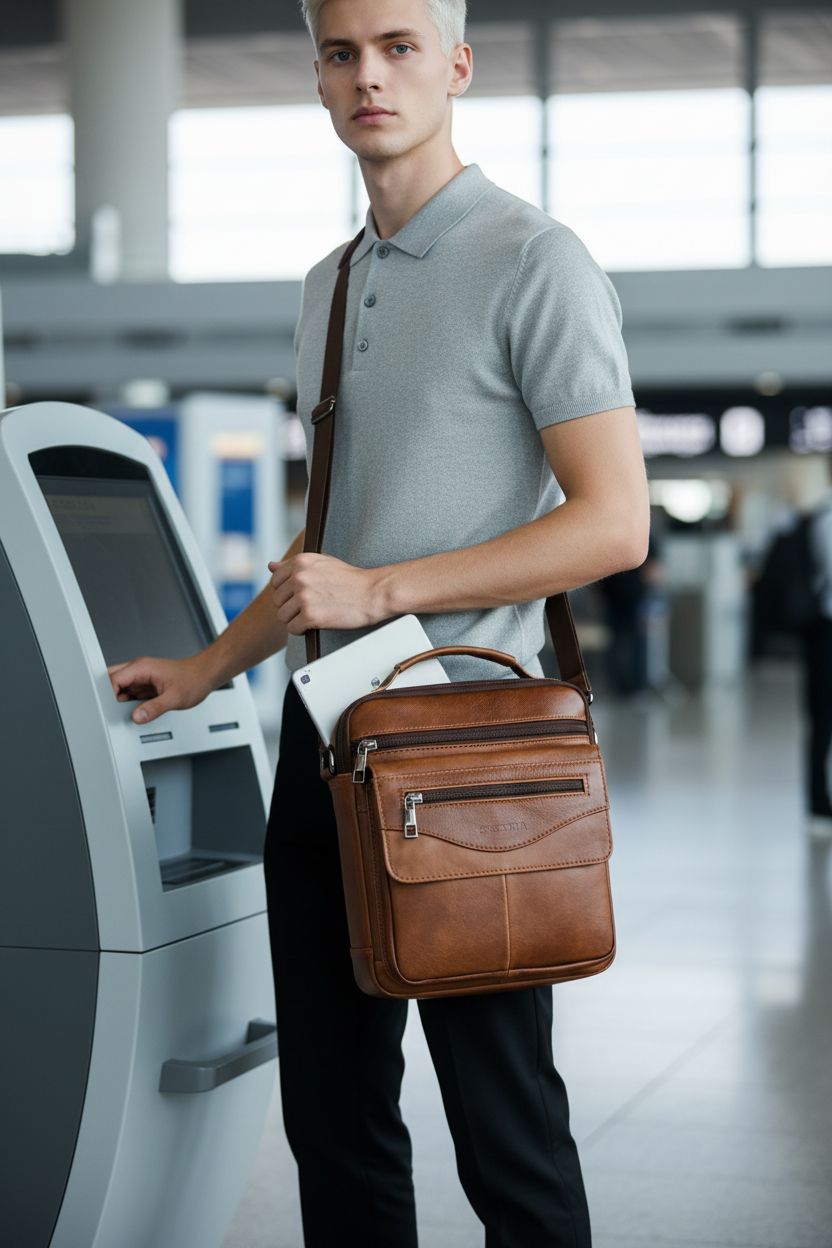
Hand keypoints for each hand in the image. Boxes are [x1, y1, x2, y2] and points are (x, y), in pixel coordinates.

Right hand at [107, 655, 215, 724]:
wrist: (206, 675)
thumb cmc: (194, 680)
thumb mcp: (174, 698)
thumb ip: (154, 708)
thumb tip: (137, 716)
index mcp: (142, 667)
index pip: (113, 678)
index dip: (108, 694)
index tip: (110, 708)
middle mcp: (139, 669)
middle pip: (112, 680)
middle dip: (110, 696)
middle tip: (115, 711)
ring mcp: (142, 677)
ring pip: (121, 687)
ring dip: (120, 700)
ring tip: (129, 712)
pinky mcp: (147, 684)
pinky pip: (131, 693)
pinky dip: (130, 702)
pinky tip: (137, 710)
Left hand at [268, 552, 386, 634]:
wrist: (373, 593)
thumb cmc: (350, 579)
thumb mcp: (322, 563)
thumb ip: (295, 565)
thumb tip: (270, 566)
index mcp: (301, 562)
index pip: (275, 581)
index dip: (288, 591)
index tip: (303, 595)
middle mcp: (299, 577)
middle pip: (277, 600)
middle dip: (291, 606)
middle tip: (310, 607)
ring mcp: (304, 597)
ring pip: (282, 616)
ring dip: (296, 619)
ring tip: (314, 615)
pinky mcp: (310, 616)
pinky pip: (292, 628)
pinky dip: (302, 630)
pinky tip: (316, 624)